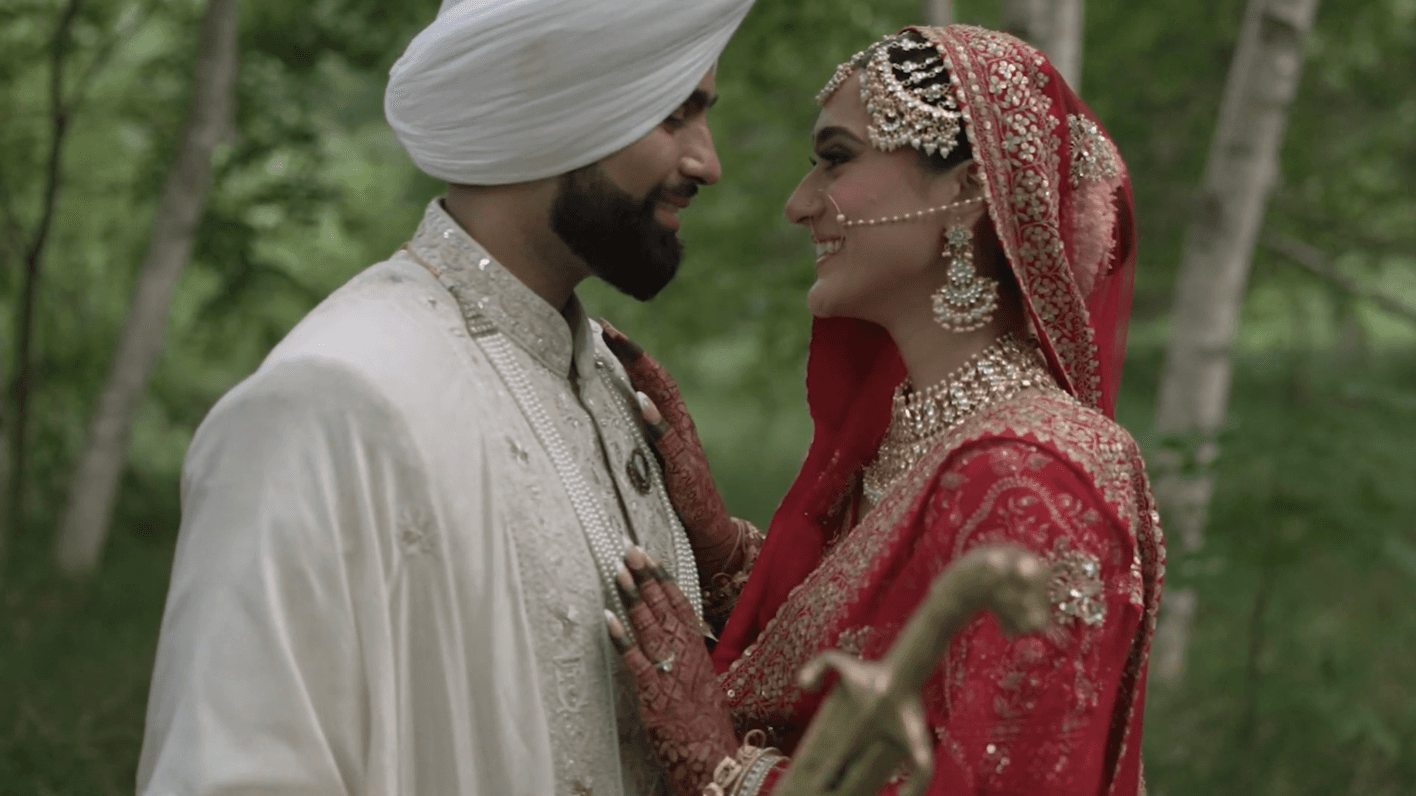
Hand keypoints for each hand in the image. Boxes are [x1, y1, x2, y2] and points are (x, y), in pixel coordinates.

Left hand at [600, 320, 740, 576]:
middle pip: (658, 380)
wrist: (709, 534)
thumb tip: (593, 421)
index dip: (630, 353)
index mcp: (670, 423)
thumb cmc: (674, 500)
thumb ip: (632, 441)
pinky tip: (641, 403)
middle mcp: (680, 427)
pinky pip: (670, 441)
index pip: (651, 379)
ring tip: (626, 351)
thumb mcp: (649, 465)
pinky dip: (656, 420)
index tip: (605, 328)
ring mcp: (684, 446)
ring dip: (645, 375)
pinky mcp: (685, 470)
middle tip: (609, 328)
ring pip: (666, 401)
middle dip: (634, 353)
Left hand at [608, 547, 737, 795]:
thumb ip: (688, 657)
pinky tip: (608, 618)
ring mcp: (669, 670)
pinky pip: (635, 659)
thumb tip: (676, 639)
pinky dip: (621, 638)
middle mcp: (685, 653)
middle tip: (630, 549)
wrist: (712, 753)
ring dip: (633, 597)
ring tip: (619, 571)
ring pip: (649, 625)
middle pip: (663, 607)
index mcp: (698, 649)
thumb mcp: (703, 680)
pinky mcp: (654, 691)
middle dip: (646, 576)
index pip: (680, 604)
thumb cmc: (706, 721)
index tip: (652, 556)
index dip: (664, 578)